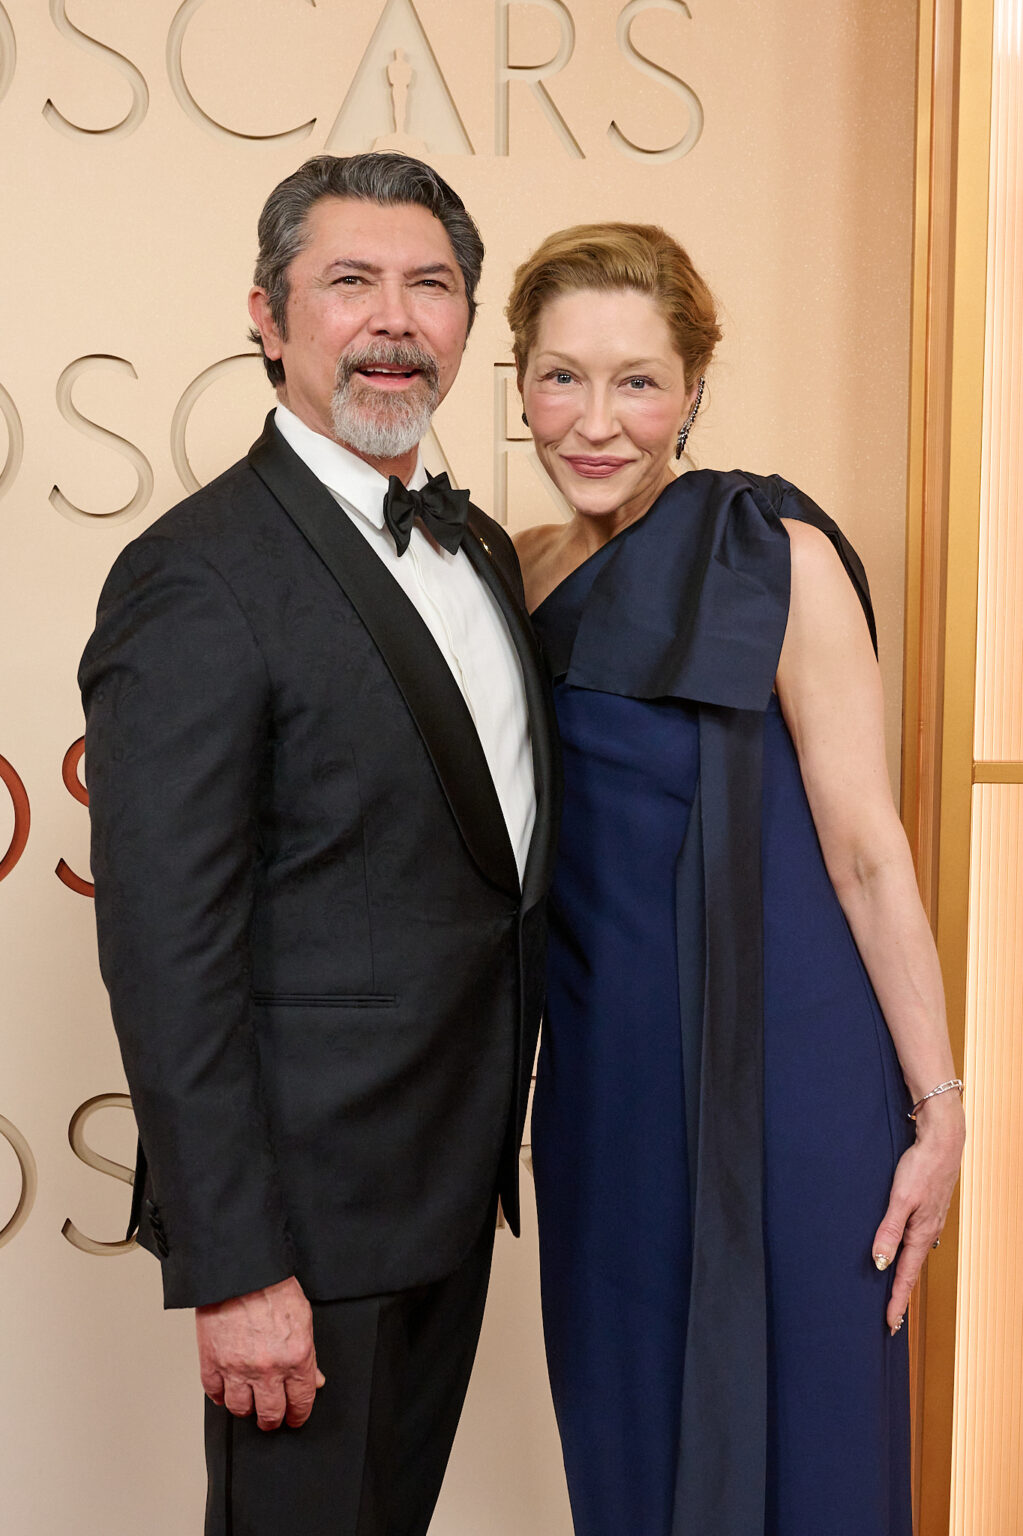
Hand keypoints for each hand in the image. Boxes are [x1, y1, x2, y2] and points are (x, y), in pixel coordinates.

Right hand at [196, 1275, 325, 1430]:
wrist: (241, 1271)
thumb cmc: (272, 1287)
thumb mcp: (304, 1318)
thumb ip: (309, 1354)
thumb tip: (315, 1380)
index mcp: (295, 1357)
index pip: (301, 1402)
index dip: (299, 1415)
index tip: (295, 1418)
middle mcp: (267, 1369)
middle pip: (270, 1414)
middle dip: (273, 1420)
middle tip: (272, 1417)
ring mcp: (237, 1368)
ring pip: (241, 1409)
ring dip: (247, 1409)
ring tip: (250, 1402)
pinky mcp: (212, 1362)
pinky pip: (214, 1394)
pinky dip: (220, 1396)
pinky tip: (227, 1390)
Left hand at [871, 1096, 964, 1332]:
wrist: (943, 1142)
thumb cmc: (920, 1168)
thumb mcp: (900, 1199)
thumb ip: (889, 1230)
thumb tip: (881, 1263)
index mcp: (920, 1234)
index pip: (905, 1276)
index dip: (896, 1300)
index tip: (890, 1325)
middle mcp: (928, 1232)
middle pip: (912, 1270)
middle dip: (901, 1295)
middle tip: (892, 1319)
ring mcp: (930, 1221)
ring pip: (914, 1256)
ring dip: (905, 1275)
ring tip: (895, 1293)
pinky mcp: (929, 1210)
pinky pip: (916, 1240)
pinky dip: (908, 1255)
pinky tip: (903, 1253)